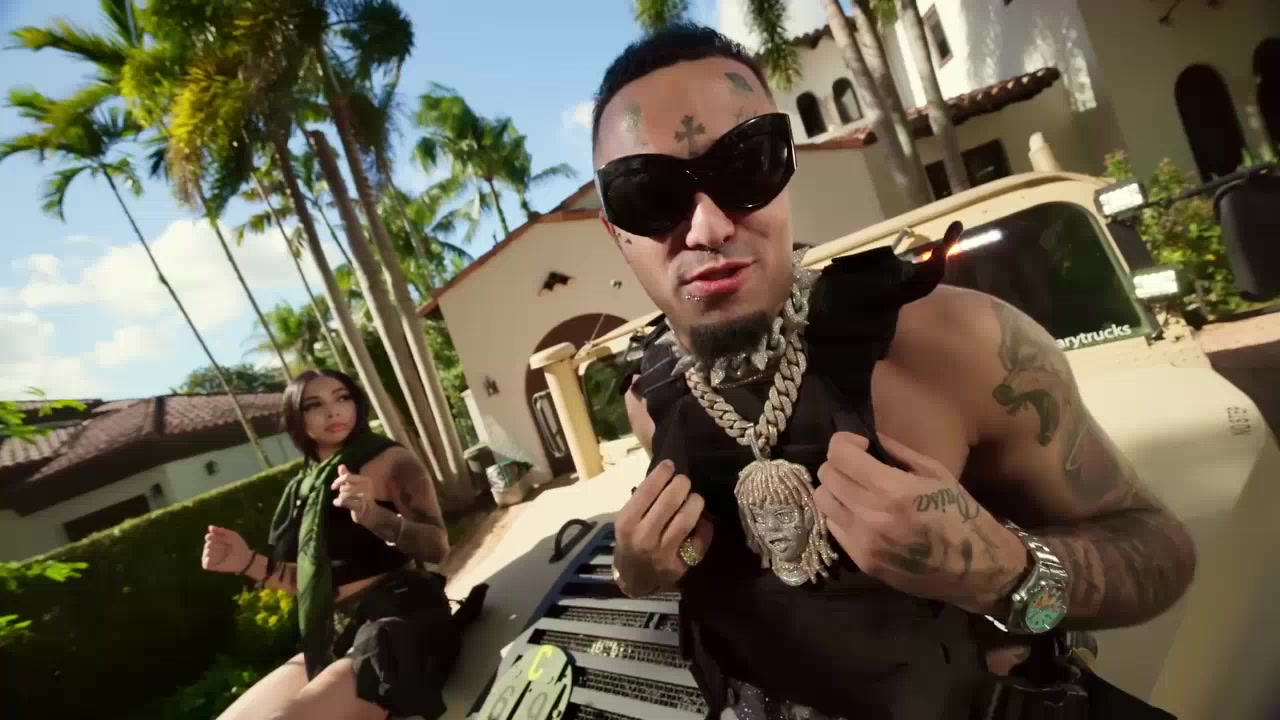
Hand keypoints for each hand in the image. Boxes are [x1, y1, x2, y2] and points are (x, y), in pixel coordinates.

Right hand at [201, 525, 251, 573]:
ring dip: (217, 553)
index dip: (212, 537)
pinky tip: (219, 560)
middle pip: (208, 545)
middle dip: (218, 546)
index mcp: (216, 540)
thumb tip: (209, 527)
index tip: (221, 538)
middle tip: (226, 548)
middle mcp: (211, 548)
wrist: (245, 559)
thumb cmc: (240, 546)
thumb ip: (222, 530)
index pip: (208, 537)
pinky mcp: (211, 566)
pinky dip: (211, 561)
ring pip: (207, 553)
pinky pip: (205, 563)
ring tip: (224, 555)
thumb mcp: (233, 536)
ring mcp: (210, 557)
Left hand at [331, 465, 378, 527]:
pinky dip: (338, 502)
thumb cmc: (360, 497)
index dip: (338, 481)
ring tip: (344, 501)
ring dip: (340, 498)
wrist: (370, 514)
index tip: (333, 486)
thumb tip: (340, 465)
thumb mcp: (354, 485)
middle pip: (344, 487)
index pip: (347, 477)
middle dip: (341, 491)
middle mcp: (367, 487)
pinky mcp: (361, 507)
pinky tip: (336, 503)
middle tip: (344, 495)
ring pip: (343, 494)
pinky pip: (344, 501)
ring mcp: (365, 497)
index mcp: (366, 480)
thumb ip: (347, 476)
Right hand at [614, 459, 712, 596]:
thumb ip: (643, 500)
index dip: (662, 473)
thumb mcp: (627, 520)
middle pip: (670, 501)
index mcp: (627, 523)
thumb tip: (668, 472)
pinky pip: (699, 540)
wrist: (634, 578)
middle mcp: (643, 537)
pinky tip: (702, 520)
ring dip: (695, 502)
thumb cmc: (631, 541)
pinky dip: (705, 526)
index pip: (647, 490)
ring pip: (687, 519)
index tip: (670, 465)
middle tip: (684, 480)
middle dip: (682, 484)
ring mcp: (663, 552)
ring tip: (695, 497)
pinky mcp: (679, 565)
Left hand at [814, 432, 1026, 614]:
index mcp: (893, 490)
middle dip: (839, 463)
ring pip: (822, 501)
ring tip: (856, 489)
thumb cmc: (961, 515)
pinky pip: (833, 527)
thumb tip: (870, 435)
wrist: (977, 569)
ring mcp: (863, 542)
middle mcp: (871, 516)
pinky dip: (842, 514)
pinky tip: (862, 513)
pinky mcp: (862, 561)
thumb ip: (899, 452)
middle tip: (859, 466)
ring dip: (835, 489)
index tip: (861, 444)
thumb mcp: (937, 474)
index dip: (844, 442)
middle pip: (827, 476)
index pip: (840, 455)